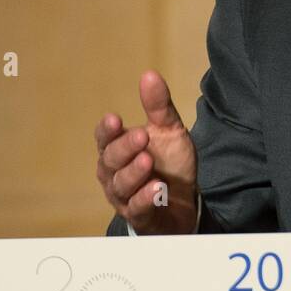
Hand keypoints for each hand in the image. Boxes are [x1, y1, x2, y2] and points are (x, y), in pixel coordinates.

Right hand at [95, 69, 198, 234]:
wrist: (185, 202)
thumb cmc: (169, 163)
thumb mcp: (168, 131)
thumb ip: (158, 106)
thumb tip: (149, 74)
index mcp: (117, 150)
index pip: (105, 138)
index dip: (107, 130)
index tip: (114, 119)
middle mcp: (114, 173)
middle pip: (110, 160)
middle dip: (124, 147)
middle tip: (142, 136)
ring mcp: (124, 196)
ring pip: (120, 185)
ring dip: (133, 173)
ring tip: (148, 161)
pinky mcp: (139, 216)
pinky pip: (137, 209)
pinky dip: (145, 198)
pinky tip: (157, 188)